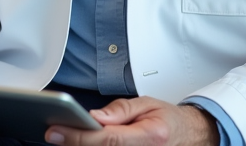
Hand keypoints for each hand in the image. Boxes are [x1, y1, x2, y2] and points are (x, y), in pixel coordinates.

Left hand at [45, 97, 219, 145]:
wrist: (191, 137)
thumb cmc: (169, 120)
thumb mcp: (147, 104)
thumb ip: (120, 110)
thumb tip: (93, 117)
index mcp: (150, 136)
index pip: (107, 139)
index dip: (79, 136)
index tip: (56, 131)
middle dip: (75, 143)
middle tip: (55, 133)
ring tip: (65, 137)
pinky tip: (80, 142)